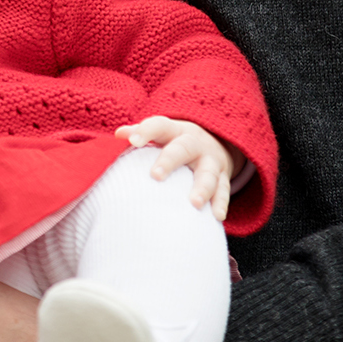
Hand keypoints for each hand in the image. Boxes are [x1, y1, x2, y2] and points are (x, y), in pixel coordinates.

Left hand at [115, 115, 244, 220]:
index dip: (146, 131)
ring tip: (194, 203)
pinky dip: (221, 203)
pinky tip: (217, 216)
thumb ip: (141, 133)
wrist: (215, 141)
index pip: (159, 125)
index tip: (131, 141)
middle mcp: (194, 143)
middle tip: (155, 176)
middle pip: (183, 148)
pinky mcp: (223, 177)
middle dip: (169, 161)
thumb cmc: (175, 141)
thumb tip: (118, 134)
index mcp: (174, 130)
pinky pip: (224, 190)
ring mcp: (210, 160)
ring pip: (208, 172)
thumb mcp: (161, 133)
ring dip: (202, 188)